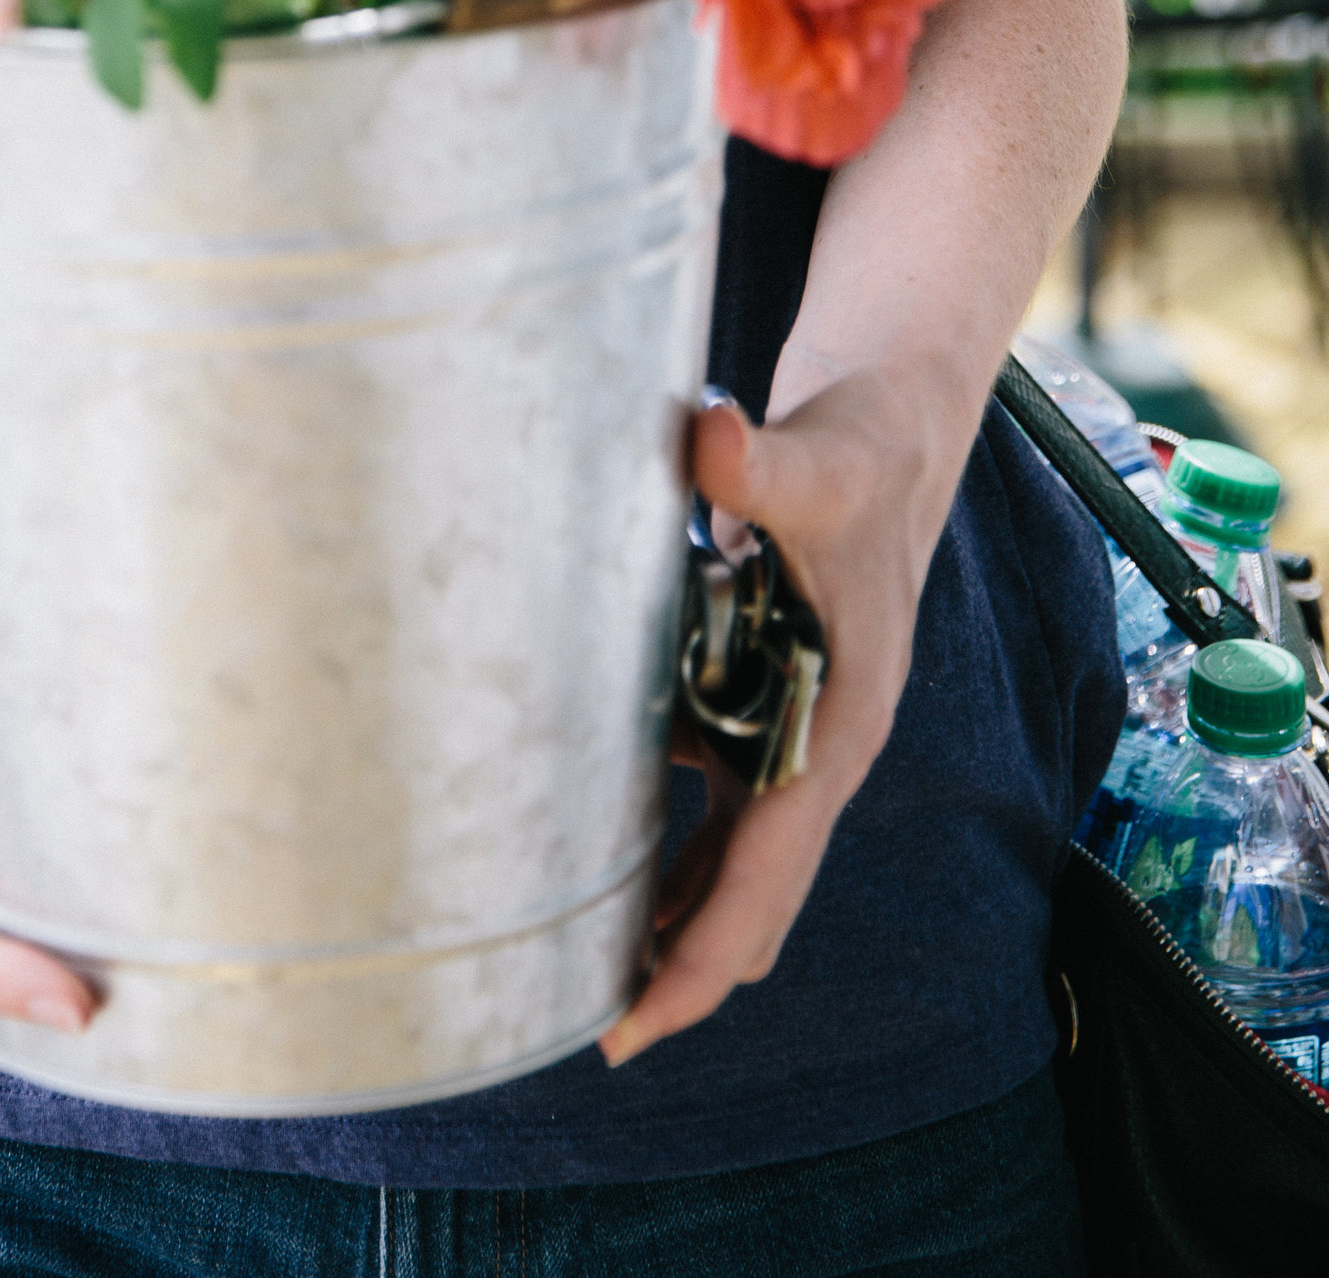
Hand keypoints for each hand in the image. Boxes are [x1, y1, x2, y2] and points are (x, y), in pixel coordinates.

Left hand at [599, 373, 957, 1066]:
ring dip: (663, 909)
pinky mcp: (762, 697)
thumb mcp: (816, 462)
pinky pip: (706, 795)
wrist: (889, 426)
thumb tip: (709, 438)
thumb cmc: (859, 454)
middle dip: (673, 966)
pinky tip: (580, 841)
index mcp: (844, 727)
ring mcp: (791, 729)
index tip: (634, 1028)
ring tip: (564, 961)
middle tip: (575, 1021)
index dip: (699, 960)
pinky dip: (656, 833)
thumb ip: (758, 465)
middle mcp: (819, 747)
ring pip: (724, 858)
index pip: (766, 876)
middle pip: (746, 897)